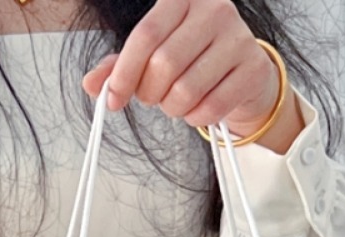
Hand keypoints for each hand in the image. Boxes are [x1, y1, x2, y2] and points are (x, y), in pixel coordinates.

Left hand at [82, 0, 302, 152]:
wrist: (241, 73)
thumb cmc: (192, 60)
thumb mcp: (151, 56)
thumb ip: (119, 67)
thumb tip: (90, 83)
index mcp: (182, 0)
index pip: (144, 37)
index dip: (123, 74)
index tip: (112, 99)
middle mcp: (214, 10)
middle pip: (163, 65)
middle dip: (149, 93)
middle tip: (153, 97)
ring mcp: (238, 37)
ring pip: (185, 90)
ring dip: (172, 108)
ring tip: (177, 100)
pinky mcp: (253, 68)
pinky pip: (210, 107)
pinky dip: (196, 118)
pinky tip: (198, 108)